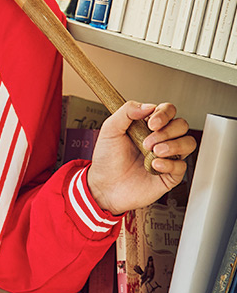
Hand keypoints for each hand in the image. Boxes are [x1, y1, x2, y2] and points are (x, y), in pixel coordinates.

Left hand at [86, 101, 196, 215]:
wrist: (104, 187)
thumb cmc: (107, 160)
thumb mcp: (110, 130)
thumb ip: (126, 112)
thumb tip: (148, 105)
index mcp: (148, 126)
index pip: (168, 111)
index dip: (164, 114)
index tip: (152, 124)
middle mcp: (161, 139)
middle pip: (181, 125)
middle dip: (167, 132)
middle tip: (147, 142)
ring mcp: (167, 157)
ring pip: (188, 143)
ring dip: (173, 145)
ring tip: (154, 152)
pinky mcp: (170, 175)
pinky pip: (182, 166)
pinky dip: (169, 164)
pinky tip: (155, 165)